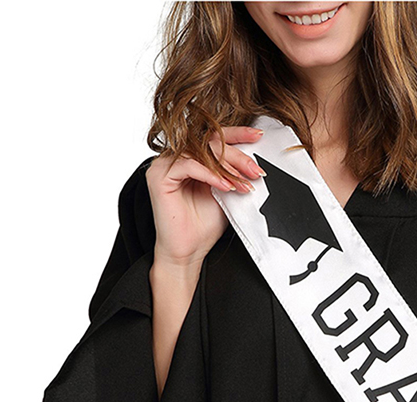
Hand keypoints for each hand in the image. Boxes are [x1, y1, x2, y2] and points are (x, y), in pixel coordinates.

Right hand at [145, 126, 265, 272]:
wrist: (188, 251)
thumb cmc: (204, 225)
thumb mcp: (227, 192)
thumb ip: (236, 173)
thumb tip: (256, 159)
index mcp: (191, 157)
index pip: (215, 137)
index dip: (237, 134)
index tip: (258, 136)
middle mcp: (176, 157)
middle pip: (209, 142)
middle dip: (237, 156)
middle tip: (256, 170)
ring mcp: (165, 164)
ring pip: (200, 151)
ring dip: (227, 167)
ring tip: (244, 183)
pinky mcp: (158, 176)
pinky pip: (188, 165)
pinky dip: (210, 175)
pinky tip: (226, 187)